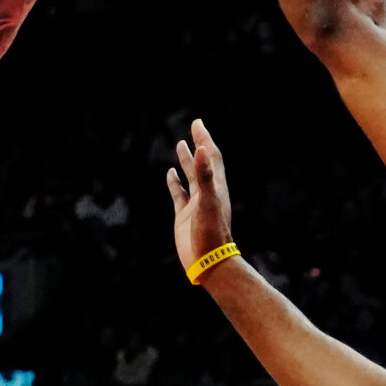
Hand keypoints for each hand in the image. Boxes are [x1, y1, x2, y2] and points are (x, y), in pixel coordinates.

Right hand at [165, 119, 237, 274]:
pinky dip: (174, 182)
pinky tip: (169, 174)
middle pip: (202, 162)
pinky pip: (179, 194)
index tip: (197, 124)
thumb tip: (202, 149)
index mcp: (215, 187)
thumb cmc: (211, 234)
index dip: (205, 139)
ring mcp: (195, 203)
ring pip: (190, 176)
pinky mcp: (184, 215)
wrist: (208, 262)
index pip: (210, 156)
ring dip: (186, 160)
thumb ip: (205, 176)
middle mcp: (207, 192)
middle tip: (194, 127)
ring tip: (180, 144)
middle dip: (198, 144)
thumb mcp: (208, 202)